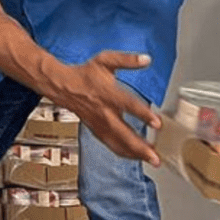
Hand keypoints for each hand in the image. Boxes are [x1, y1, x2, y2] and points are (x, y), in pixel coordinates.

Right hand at [55, 51, 162, 165]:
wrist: (63, 86)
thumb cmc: (85, 74)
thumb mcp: (106, 60)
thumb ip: (127, 60)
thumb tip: (147, 59)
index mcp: (108, 94)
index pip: (128, 105)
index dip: (143, 114)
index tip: (157, 123)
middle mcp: (104, 112)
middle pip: (123, 134)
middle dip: (140, 147)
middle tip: (155, 157)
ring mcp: (99, 124)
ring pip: (117, 144)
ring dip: (135, 154)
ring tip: (151, 160)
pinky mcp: (96, 131)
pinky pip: (111, 145)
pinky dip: (124, 153)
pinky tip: (136, 157)